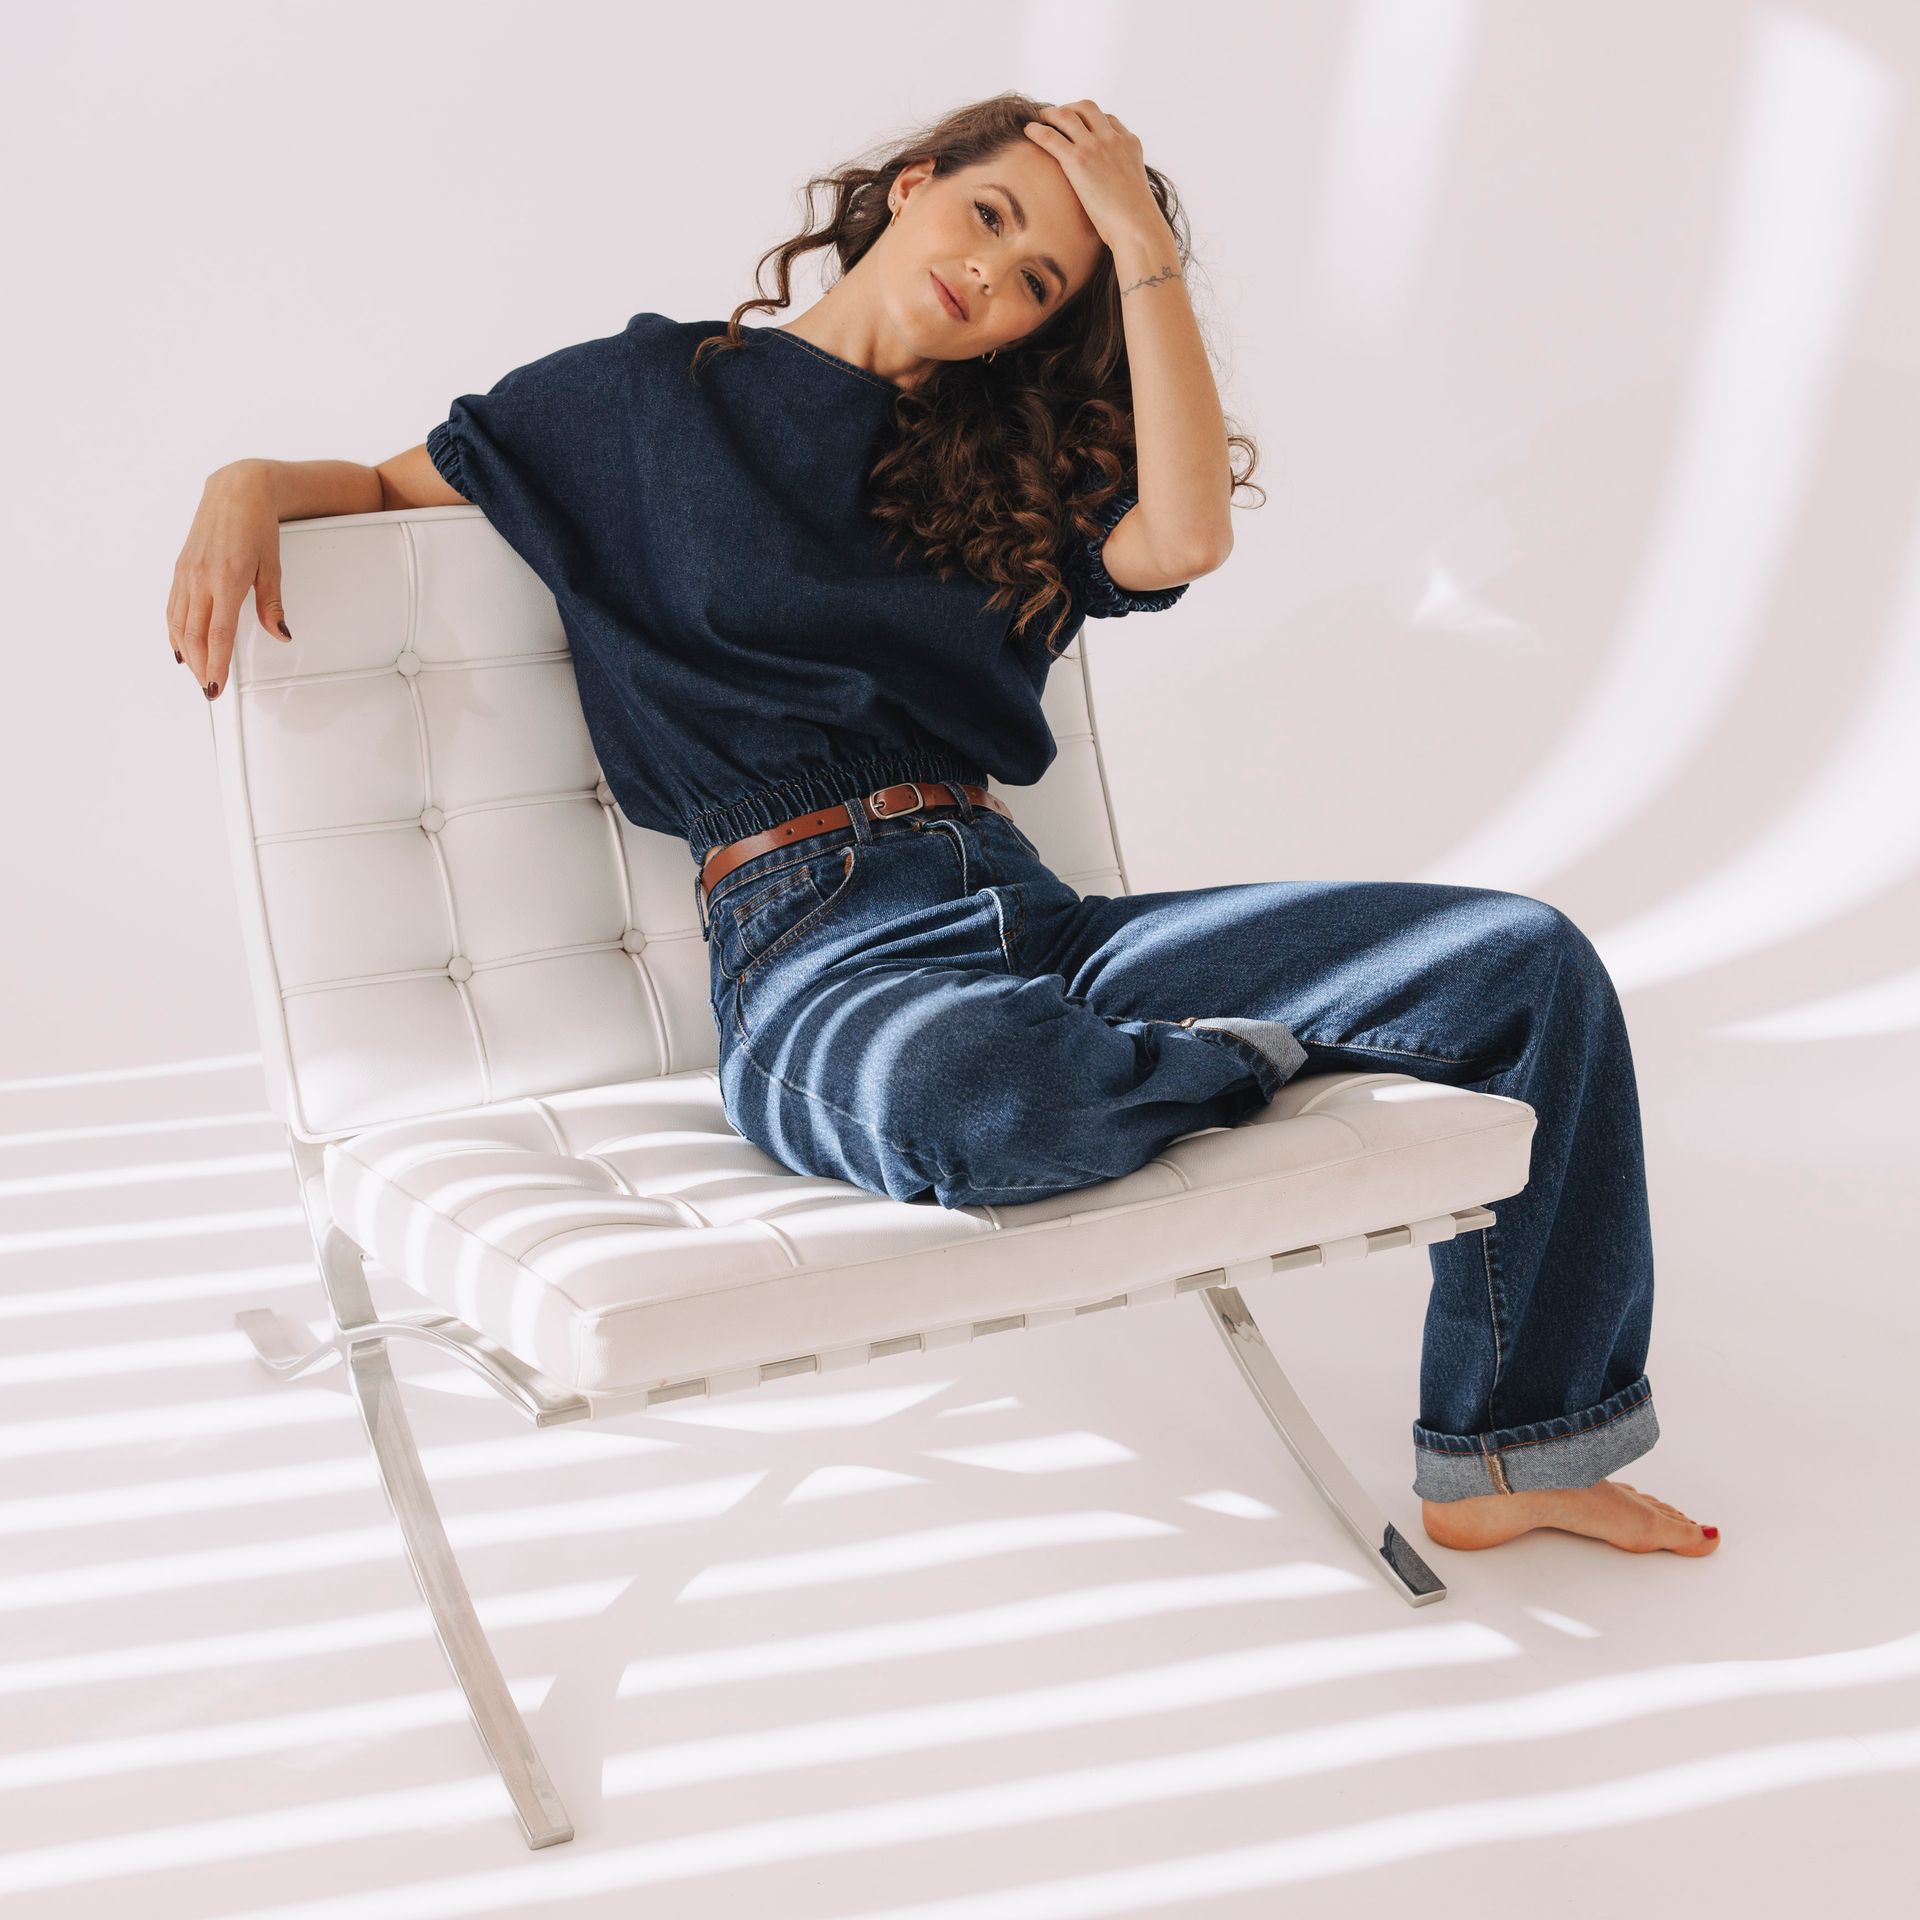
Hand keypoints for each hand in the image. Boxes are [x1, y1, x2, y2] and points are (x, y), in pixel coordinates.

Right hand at [168, 461, 291, 700]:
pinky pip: (173, 607)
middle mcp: (201, 578)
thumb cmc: (257, 526)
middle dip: (200, 666)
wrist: (236, 491)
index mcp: (226, 580)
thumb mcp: (273, 567)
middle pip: (194, 635)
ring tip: (196, 673)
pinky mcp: (180, 568)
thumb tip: (281, 634)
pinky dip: (175, 630)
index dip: (216, 664)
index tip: (217, 685)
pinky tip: (180, 645)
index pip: (218, 634)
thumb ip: (272, 605)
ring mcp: (186, 573)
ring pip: (179, 623)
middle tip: (208, 688)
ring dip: (186, 653)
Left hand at [1020, 101, 1164, 247]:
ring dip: (1050, 114)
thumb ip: (1122, 181)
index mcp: (1129, 144)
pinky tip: (1028, 130)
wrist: (1137, 226)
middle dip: (1069, 109)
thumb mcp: (1133, 191)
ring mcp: (1095, 146)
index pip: (1108, 119)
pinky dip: (1037, 130)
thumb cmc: (1136, 221)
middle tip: (1056, 117)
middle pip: (1087, 108)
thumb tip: (1113, 195)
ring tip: (1040, 120)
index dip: (1090, 120)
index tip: (1079, 126)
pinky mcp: (1078, 159)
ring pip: (1067, 115)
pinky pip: (1051, 136)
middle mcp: (1113, 138)